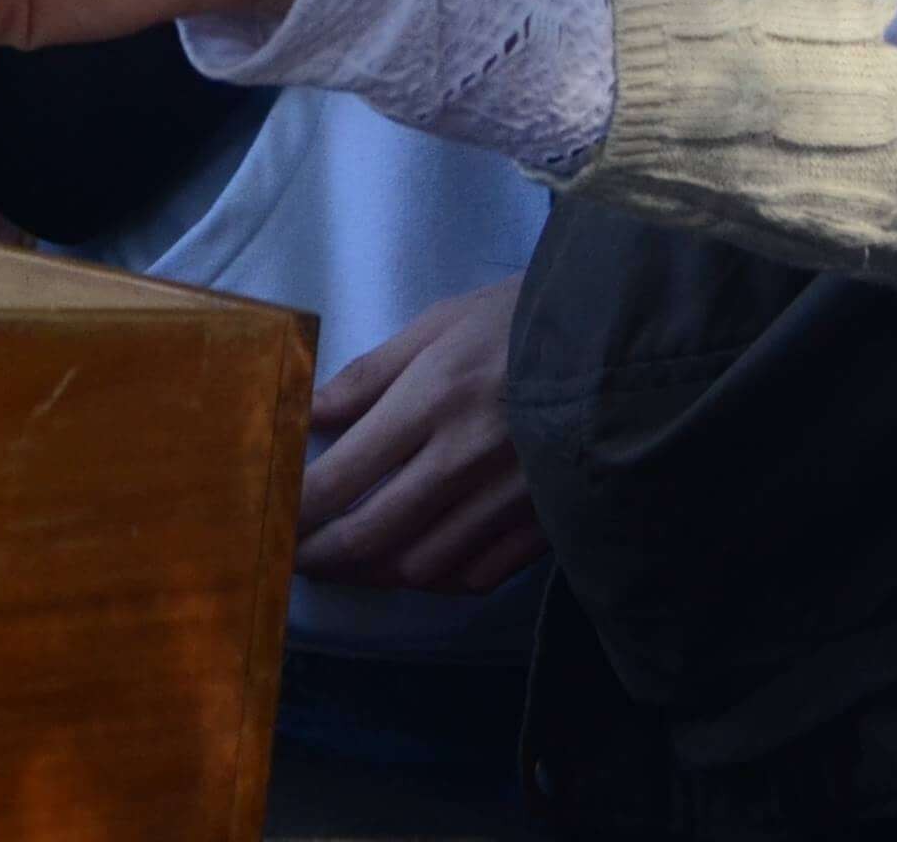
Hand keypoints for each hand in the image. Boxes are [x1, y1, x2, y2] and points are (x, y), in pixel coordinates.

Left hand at [294, 278, 543, 592]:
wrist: (622, 338)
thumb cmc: (520, 319)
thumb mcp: (439, 323)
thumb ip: (371, 375)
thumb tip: (308, 412)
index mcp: (430, 401)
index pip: (339, 478)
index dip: (297, 511)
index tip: (273, 518)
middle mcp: (462, 460)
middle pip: (371, 535)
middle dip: (323, 555)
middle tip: (297, 557)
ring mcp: (505, 499)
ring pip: (420, 566)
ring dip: (375, 571)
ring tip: (351, 561)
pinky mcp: (543, 523)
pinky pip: (477, 574)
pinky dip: (440, 578)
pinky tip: (420, 563)